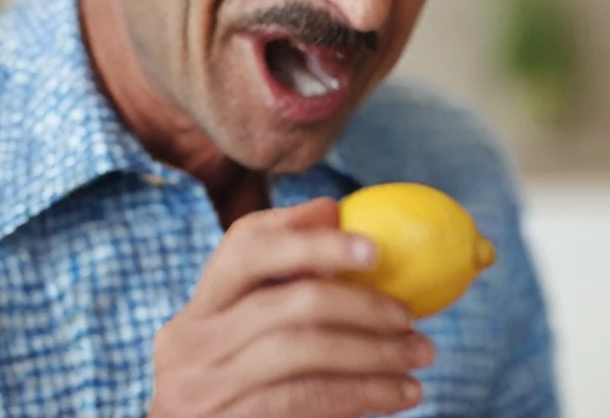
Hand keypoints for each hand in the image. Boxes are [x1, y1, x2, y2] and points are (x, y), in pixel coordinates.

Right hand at [147, 198, 433, 417]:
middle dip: (361, 304)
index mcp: (201, 308)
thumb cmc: (245, 388)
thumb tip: (329, 211)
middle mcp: (190, 343)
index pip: (245, 247)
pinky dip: (361, 392)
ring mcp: (204, 388)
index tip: (373, 248)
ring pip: (301, 350)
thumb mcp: (252, 335)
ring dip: (374, 352)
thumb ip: (285, 282)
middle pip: (286, 300)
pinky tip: (399, 393)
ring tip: (419, 355)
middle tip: (410, 316)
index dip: (310, 240)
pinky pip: (306, 398)